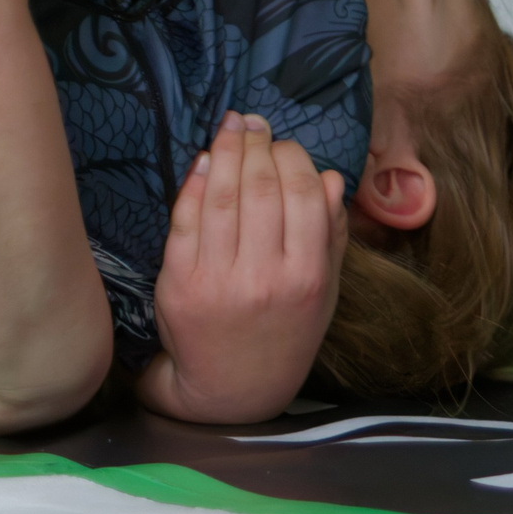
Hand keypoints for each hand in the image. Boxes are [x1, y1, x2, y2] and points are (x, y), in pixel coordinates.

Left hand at [138, 112, 346, 424]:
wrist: (232, 389)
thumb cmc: (285, 332)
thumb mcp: (325, 291)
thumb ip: (332, 234)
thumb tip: (331, 177)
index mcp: (307, 278)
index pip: (302, 194)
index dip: (292, 157)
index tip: (284, 144)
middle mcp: (264, 278)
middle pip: (261, 188)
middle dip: (257, 145)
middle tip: (252, 124)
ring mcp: (219, 280)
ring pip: (222, 196)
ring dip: (225, 151)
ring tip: (229, 128)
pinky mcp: (180, 284)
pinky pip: (185, 220)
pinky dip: (194, 184)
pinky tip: (202, 162)